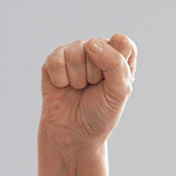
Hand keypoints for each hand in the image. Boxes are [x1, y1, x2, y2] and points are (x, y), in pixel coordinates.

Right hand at [38, 35, 136, 152]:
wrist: (74, 134)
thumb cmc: (100, 113)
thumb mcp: (119, 91)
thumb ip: (115, 63)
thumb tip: (91, 44)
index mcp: (118, 56)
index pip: (122, 42)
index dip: (117, 60)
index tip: (112, 81)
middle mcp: (96, 50)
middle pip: (96, 46)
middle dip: (94, 75)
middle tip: (91, 89)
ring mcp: (73, 53)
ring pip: (76, 53)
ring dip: (77, 79)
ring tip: (78, 88)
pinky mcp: (53, 61)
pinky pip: (56, 62)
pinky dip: (61, 80)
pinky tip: (63, 87)